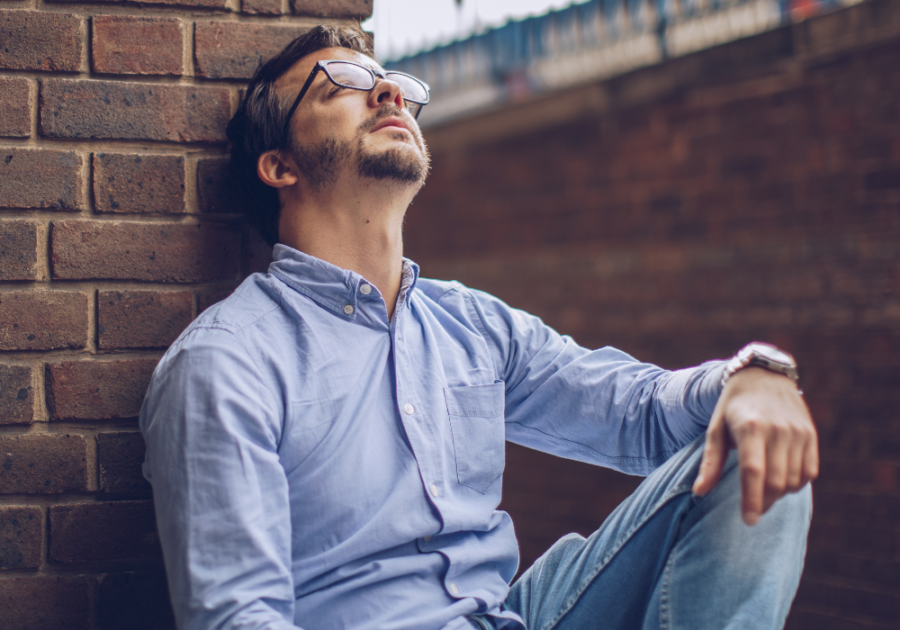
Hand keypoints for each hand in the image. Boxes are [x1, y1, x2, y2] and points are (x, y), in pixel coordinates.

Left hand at [691, 367, 817, 524]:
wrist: (763, 376)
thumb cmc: (733, 407)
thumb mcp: (715, 429)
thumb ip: (710, 462)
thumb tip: (699, 493)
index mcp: (750, 427)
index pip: (753, 472)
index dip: (751, 500)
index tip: (748, 520)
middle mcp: (778, 429)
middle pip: (776, 481)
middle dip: (764, 503)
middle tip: (752, 510)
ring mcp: (798, 432)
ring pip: (794, 481)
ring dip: (779, 495)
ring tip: (763, 494)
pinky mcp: (811, 435)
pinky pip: (809, 472)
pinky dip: (795, 484)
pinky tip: (780, 481)